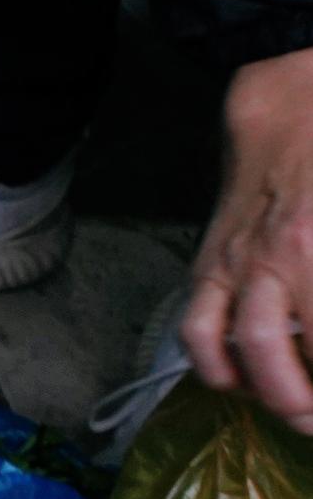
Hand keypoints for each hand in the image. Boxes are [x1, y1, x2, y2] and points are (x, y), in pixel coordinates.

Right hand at [186, 48, 312, 434]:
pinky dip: (213, 365)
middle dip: (309, 402)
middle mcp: (282, 259)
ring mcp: (239, 263)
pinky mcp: (210, 261)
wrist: (291, 82)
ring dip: (270, 395)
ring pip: (243, 349)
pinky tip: (238, 382)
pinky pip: (197, 327)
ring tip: (297, 415)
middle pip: (290, 354)